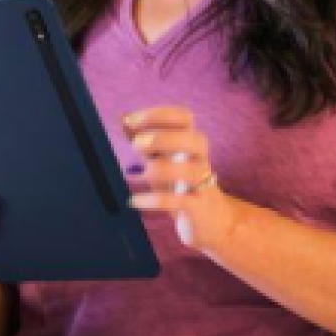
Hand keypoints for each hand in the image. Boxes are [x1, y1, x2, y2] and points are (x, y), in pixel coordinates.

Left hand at [122, 105, 242, 251]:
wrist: (212, 220)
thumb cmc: (180, 185)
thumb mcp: (161, 160)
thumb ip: (144, 141)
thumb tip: (122, 117)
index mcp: (190, 142)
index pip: (183, 117)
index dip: (158, 114)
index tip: (130, 120)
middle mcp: (199, 158)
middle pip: (192, 139)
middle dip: (163, 137)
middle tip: (136, 144)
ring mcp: (202, 183)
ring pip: (190, 170)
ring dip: (161, 169)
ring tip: (140, 174)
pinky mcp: (199, 206)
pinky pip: (181, 201)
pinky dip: (155, 200)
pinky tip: (134, 201)